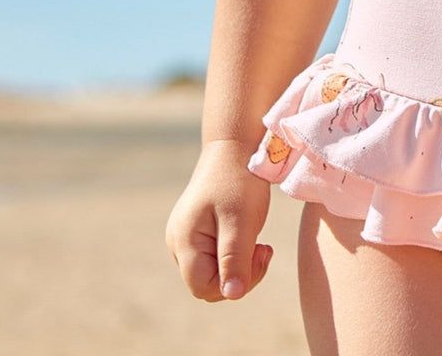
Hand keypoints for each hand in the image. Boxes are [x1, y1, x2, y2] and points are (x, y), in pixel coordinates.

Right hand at [166, 139, 274, 300]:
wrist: (235, 146)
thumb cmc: (239, 180)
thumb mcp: (242, 220)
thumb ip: (235, 259)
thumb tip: (232, 294)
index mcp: (184, 240)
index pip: (203, 287)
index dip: (233, 283)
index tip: (261, 254)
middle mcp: (178, 242)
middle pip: (207, 283)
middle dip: (239, 274)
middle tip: (263, 249)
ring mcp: (185, 236)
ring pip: (212, 271)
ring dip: (238, 263)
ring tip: (257, 241)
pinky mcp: (196, 230)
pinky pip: (213, 257)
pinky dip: (233, 253)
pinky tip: (248, 235)